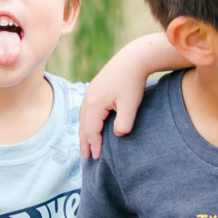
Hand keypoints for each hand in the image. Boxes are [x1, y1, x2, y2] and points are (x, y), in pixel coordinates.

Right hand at [81, 34, 191, 156]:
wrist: (133, 58)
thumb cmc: (132, 82)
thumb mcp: (130, 104)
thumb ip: (124, 122)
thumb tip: (117, 135)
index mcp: (94, 104)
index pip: (91, 131)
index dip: (95, 145)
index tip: (98, 158)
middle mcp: (88, 99)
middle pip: (83, 126)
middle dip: (85, 143)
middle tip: (86, 158)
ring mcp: (90, 93)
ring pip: (83, 118)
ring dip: (84, 133)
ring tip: (86, 144)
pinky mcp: (95, 89)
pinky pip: (86, 110)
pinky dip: (87, 122)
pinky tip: (91, 125)